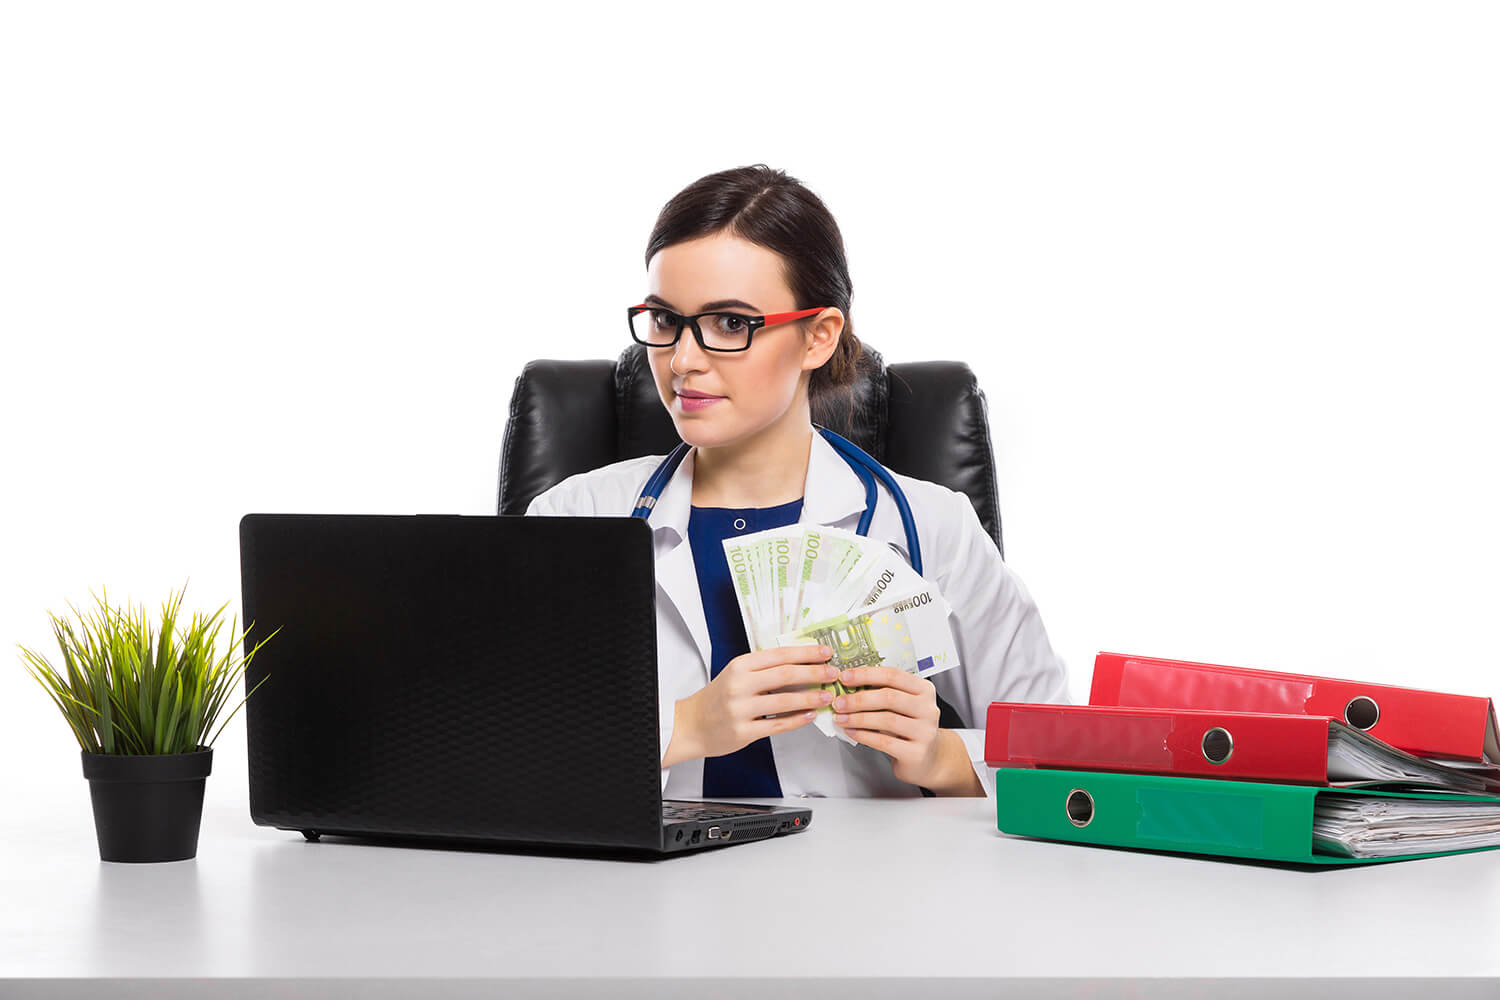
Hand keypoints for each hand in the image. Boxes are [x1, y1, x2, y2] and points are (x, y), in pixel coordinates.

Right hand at [664, 644, 838, 765]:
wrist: (691, 724)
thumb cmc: (718, 698)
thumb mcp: (737, 674)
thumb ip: (764, 669)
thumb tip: (802, 664)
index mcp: (740, 666)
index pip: (779, 655)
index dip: (806, 653)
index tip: (826, 652)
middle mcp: (740, 685)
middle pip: (785, 675)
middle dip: (814, 673)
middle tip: (833, 673)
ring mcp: (741, 709)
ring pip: (784, 701)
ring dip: (810, 698)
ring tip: (827, 696)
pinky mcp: (743, 731)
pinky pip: (777, 724)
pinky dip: (797, 720)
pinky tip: (810, 715)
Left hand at [833, 666, 978, 793]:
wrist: (927, 759)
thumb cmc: (909, 728)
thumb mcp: (901, 706)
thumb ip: (881, 693)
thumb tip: (848, 686)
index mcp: (924, 690)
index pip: (893, 675)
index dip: (866, 675)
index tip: (845, 677)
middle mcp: (928, 709)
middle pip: (890, 697)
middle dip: (859, 699)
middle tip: (839, 702)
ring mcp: (925, 732)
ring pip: (887, 720)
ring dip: (858, 718)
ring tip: (841, 718)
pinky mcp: (917, 753)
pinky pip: (885, 742)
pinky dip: (864, 735)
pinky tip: (852, 732)